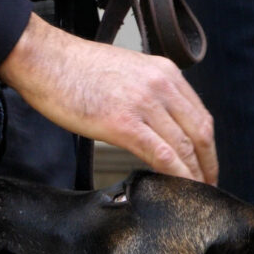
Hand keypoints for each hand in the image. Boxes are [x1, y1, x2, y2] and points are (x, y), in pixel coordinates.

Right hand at [0, 13, 217, 183]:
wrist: (46, 60)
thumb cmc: (74, 69)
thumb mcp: (124, 73)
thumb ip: (145, 94)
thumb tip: (151, 123)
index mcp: (163, 72)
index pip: (199, 113)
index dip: (207, 145)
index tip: (206, 164)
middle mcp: (161, 84)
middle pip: (199, 131)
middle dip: (207, 163)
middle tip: (208, 185)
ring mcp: (144, 104)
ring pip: (184, 145)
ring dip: (194, 173)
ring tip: (195, 192)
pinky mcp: (124, 123)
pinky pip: (161, 154)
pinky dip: (176, 174)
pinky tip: (178, 187)